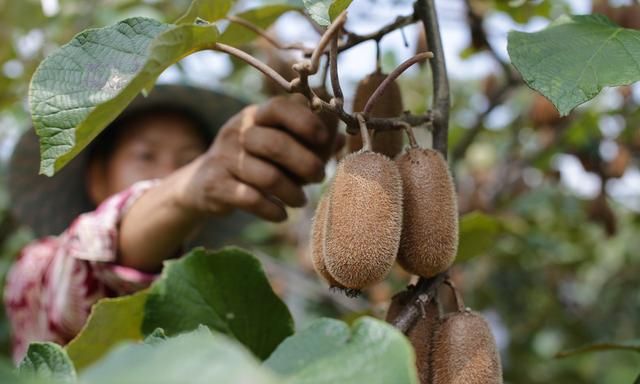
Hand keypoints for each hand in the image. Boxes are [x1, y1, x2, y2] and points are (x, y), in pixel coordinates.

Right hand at [174, 96, 339, 221]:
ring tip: (300, 200)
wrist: (202, 184)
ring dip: (292, 192)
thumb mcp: (275, 143)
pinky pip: (250, 199)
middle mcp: (237, 132)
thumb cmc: (252, 161)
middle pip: (275, 144)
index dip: (305, 121)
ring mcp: (224, 159)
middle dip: (305, 163)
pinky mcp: (216, 186)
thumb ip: (308, 141)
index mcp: (254, 116)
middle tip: (319, 177)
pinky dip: (272, 210)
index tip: (323, 140)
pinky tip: (281, 214)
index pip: (279, 108)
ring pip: (266, 176)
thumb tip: (342, 139)